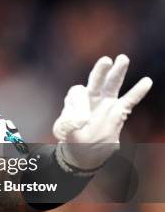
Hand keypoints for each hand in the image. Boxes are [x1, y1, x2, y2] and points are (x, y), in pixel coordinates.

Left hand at [52, 54, 151, 169]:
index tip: (82, 121)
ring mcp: (106, 103)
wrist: (83, 152)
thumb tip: (81, 120)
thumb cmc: (71, 140)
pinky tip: (146, 81)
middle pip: (96, 80)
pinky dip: (137, 91)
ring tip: (123, 59)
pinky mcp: (118, 111)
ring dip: (118, 72)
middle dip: (100, 70)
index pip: (78, 92)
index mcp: (75, 101)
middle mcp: (91, 98)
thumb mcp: (64, 133)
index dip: (79, 103)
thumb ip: (68, 125)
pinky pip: (129, 100)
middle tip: (106, 60)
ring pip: (112, 85)